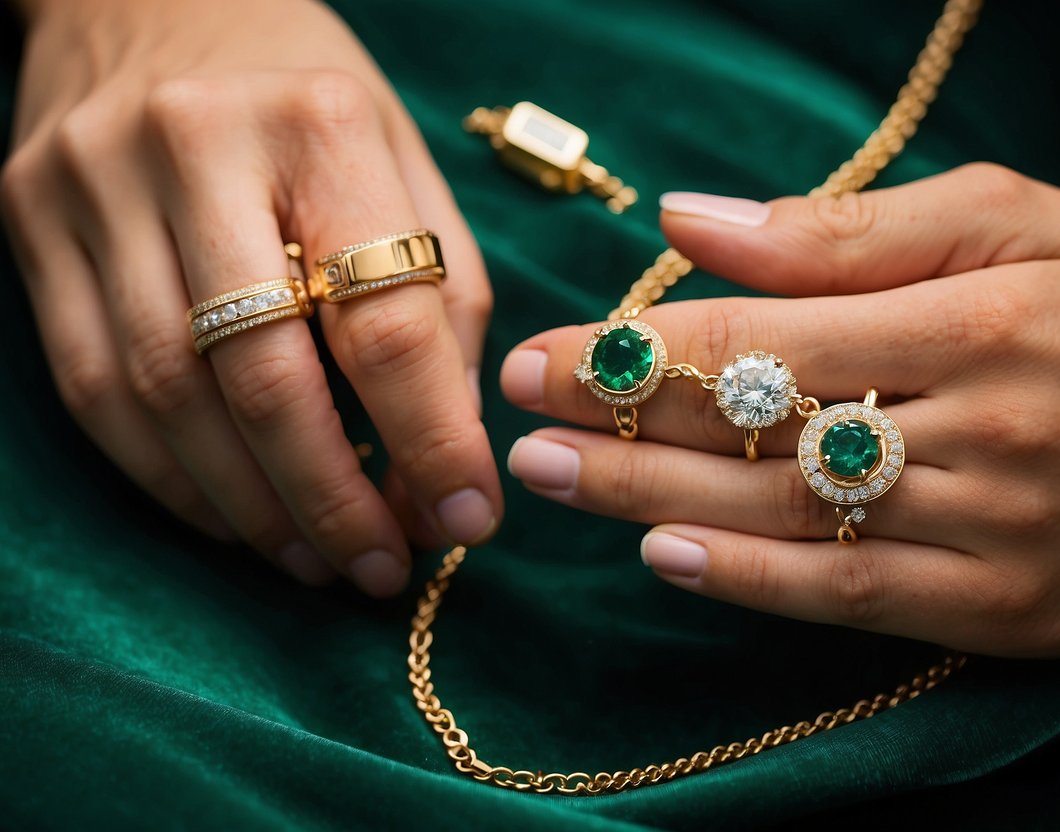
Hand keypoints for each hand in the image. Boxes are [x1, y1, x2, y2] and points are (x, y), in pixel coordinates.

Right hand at [1, 0, 500, 594]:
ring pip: (166, 396)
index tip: (467, 521)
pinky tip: (232, 515)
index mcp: (322, 128)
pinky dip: (170, 476)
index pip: (385, 320)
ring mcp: (93, 184)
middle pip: (263, 375)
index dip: (431, 442)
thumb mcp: (407, 175)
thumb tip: (438, 468)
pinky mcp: (30, 221)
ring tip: (315, 559)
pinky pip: (92, 388)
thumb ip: (437, 312)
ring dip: (250, 506)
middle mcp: (196, 149)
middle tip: (380, 568)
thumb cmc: (311, 108)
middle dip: (331, 499)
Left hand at [499, 164, 1059, 656]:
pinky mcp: (1008, 610)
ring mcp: (991, 531)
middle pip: (757, 425)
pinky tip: (667, 559)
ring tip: (554, 480)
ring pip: (790, 516)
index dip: (644, 343)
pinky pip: (858, 600)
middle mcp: (976, 429)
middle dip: (622, 418)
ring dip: (654, 499)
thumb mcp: (1022, 225)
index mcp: (972, 319)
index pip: (764, 331)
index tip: (550, 346)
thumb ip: (852, 229)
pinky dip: (756, 582)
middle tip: (519, 410)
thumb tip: (694, 222)